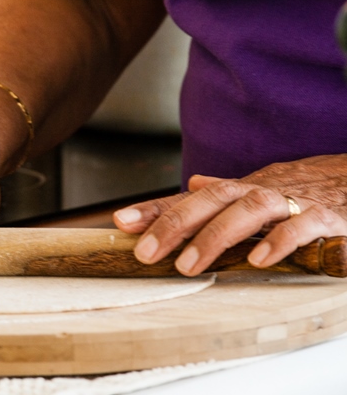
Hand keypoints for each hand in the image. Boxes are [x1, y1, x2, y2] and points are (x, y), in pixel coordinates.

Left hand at [113, 154, 346, 275]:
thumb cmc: (299, 189)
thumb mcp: (256, 191)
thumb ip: (225, 193)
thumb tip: (193, 182)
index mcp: (239, 189)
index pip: (191, 197)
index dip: (156, 209)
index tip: (122, 222)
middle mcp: (258, 191)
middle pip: (212, 199)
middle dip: (176, 225)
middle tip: (146, 254)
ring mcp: (290, 201)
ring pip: (249, 210)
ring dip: (216, 236)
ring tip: (188, 265)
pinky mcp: (325, 217)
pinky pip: (302, 226)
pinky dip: (280, 241)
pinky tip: (258, 260)